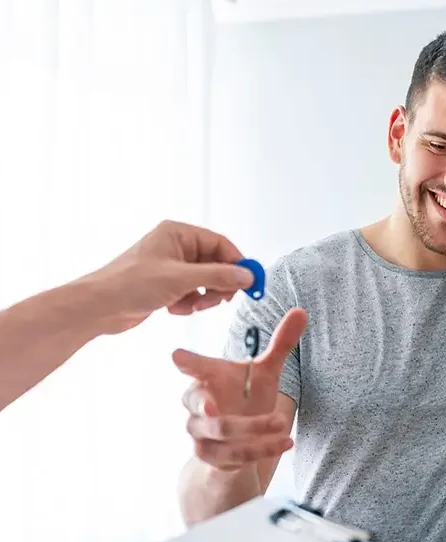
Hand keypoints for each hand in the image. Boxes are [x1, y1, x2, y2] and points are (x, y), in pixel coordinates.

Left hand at [86, 220, 255, 334]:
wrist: (99, 307)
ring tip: (190, 305)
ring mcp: (172, 267)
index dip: (238, 263)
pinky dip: (189, 304)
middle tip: (219, 300)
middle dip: (218, 285)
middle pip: (216, 264)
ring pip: (206, 282)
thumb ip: (219, 276)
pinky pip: (193, 293)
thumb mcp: (182, 279)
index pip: (221, 244)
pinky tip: (174, 308)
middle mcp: (176, 247)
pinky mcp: (167, 285)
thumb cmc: (128, 284)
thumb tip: (247, 275)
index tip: (250, 281)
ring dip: (203, 297)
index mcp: (178, 233)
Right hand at [173, 308, 307, 470]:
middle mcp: (198, 406)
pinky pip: (236, 455)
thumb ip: (280, 344)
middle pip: (199, 404)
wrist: (239, 442)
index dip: (185, 363)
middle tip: (214, 407)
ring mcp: (202, 433)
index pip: (192, 367)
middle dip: (208, 407)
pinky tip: (286, 442)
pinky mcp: (212, 457)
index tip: (178, 357)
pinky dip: (263, 449)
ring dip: (253, 429)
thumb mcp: (265, 372)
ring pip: (222, 432)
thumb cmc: (246, 397)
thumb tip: (302, 311)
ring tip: (282, 423)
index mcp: (207, 378)